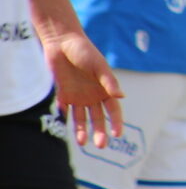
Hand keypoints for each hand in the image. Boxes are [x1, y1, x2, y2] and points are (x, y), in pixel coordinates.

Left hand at [45, 29, 121, 147]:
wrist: (61, 43)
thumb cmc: (84, 51)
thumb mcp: (98, 66)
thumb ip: (108, 82)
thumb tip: (121, 97)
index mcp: (105, 89)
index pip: (113, 110)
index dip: (116, 122)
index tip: (117, 134)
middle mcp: (93, 95)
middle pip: (98, 118)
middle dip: (100, 132)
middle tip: (101, 145)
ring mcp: (78, 96)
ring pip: (81, 118)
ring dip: (82, 130)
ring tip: (83, 143)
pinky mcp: (63, 94)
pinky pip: (65, 110)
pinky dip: (66, 119)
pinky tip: (66, 128)